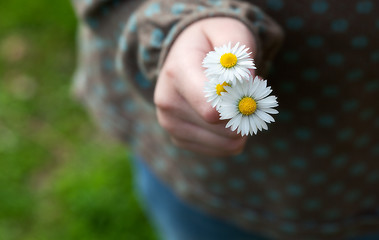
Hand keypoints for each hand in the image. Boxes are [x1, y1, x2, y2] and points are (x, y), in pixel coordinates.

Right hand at [154, 17, 256, 156]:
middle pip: (225, 128)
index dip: (240, 102)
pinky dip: (232, 134)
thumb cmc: (212, 43)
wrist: (185, 55)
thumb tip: (246, 84)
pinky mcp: (179, 139)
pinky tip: (225, 114)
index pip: (212, 109)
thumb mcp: (230, 33)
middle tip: (246, 91)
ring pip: (228, 143)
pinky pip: (223, 149)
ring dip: (241, 123)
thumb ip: (241, 54)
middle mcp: (167, 102)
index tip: (247, 84)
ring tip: (233, 101)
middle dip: (245, 111)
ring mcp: (171, 124)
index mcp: (178, 73)